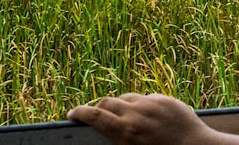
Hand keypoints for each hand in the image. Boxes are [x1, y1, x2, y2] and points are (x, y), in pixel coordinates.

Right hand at [68, 93, 222, 144]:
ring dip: (121, 107)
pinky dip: (143, 107)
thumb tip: (111, 132)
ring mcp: (152, 104)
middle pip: (107, 103)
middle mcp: (136, 114)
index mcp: (126, 132)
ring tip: (124, 119)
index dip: (79, 112)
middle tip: (96, 117)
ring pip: (127, 98)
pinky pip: (148, 99)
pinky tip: (149, 120)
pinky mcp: (167, 100)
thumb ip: (119, 140)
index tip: (72, 114)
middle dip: (98, 109)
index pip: (94, 115)